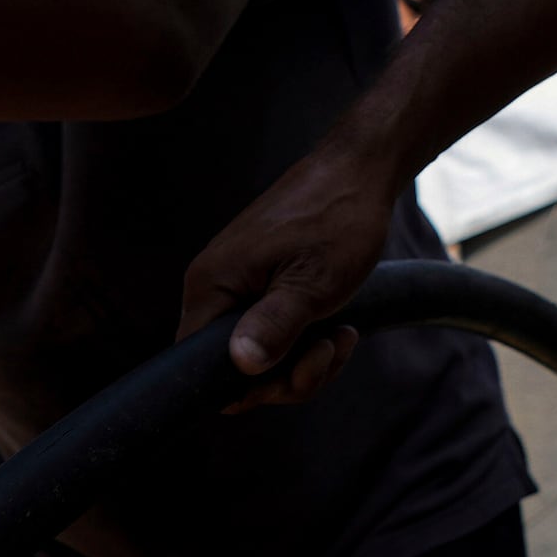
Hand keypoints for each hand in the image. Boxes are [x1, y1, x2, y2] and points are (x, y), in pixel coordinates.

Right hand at [182, 122, 405, 408]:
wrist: (359, 171)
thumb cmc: (338, 219)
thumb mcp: (313, 283)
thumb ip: (274, 327)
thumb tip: (241, 365)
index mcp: (212, 285)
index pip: (197, 368)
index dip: (247, 385)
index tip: (295, 366)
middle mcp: (214, 288)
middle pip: (233, 369)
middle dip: (288, 376)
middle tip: (329, 349)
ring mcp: (237, 287)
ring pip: (260, 357)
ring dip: (305, 361)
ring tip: (342, 335)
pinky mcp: (260, 285)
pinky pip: (274, 335)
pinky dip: (307, 343)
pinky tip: (339, 327)